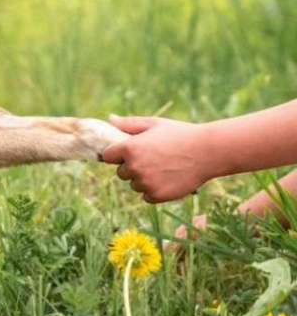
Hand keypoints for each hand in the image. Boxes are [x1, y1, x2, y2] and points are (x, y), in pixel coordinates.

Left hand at [102, 116, 216, 202]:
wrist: (208, 152)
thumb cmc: (180, 134)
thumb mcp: (154, 124)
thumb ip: (129, 124)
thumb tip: (110, 119)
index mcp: (129, 148)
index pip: (107, 156)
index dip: (117, 154)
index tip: (128, 152)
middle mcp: (134, 167)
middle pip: (121, 173)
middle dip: (131, 167)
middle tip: (152, 158)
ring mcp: (146, 183)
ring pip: (134, 185)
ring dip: (143, 179)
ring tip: (163, 168)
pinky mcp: (157, 196)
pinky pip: (147, 196)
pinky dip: (154, 191)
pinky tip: (168, 179)